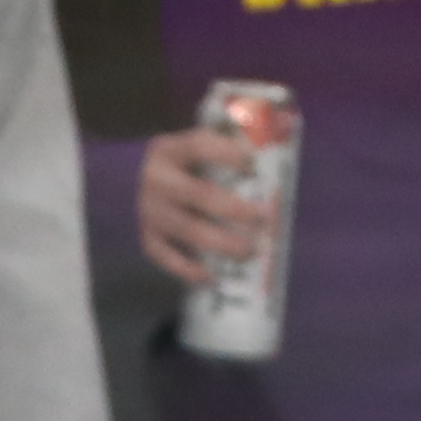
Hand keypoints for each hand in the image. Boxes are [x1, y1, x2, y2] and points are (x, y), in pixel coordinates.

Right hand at [137, 126, 272, 287]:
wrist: (150, 182)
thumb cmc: (191, 165)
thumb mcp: (202, 146)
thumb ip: (230, 144)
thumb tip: (273, 152)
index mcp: (171, 149)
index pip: (198, 146)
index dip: (227, 155)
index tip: (254, 167)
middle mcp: (155, 179)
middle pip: (198, 194)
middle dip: (234, 209)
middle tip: (263, 218)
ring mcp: (149, 210)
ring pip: (187, 230)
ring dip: (222, 243)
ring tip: (250, 250)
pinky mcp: (147, 237)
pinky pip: (165, 257)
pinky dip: (187, 269)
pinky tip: (211, 276)